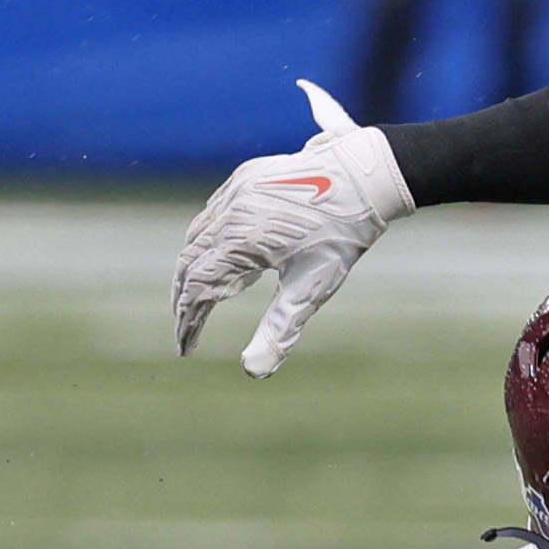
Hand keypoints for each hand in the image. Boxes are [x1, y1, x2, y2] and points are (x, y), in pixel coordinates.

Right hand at [175, 79, 415, 375]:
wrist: (365, 176)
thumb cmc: (341, 236)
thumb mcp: (312, 288)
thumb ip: (279, 329)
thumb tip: (253, 371)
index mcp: (241, 241)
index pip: (197, 287)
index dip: (188, 320)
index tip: (187, 347)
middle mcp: (231, 212)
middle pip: (188, 260)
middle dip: (183, 297)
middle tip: (186, 327)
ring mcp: (236, 190)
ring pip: (196, 233)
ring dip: (191, 266)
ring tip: (196, 296)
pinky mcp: (246, 176)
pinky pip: (213, 211)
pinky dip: (206, 238)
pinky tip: (218, 253)